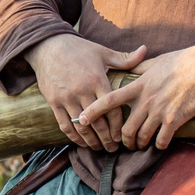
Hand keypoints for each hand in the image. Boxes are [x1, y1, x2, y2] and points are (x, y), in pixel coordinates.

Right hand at [28, 31, 147, 151]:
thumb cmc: (79, 49)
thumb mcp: (102, 52)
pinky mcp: (54, 102)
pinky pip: (65, 125)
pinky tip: (82, 142)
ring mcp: (67, 98)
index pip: (112, 109)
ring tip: (99, 148)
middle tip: (113, 148)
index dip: (118, 126)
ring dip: (91, 141)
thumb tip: (145, 50)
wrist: (48, 46)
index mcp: (97, 80)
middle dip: (107, 139)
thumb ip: (124, 58)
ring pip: (81, 127)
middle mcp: (82, 91)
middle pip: (98, 122)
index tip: (122, 136)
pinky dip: (74, 137)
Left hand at [81, 45, 194, 149]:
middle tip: (126, 143)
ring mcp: (160, 111)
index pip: (110, 100)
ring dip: (140, 145)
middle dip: (123, 140)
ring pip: (141, 137)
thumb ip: (141, 68)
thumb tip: (132, 66)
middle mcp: (146, 100)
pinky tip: (161, 143)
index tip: (82, 119)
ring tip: (142, 145)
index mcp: (139, 85)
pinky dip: (159, 145)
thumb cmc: (182, 61)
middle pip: (125, 128)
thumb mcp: (156, 62)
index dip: (93, 111)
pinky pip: (161, 140)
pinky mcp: (175, 119)